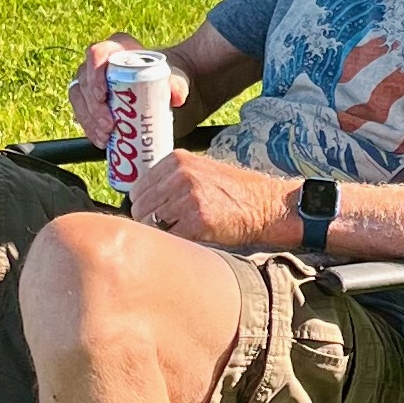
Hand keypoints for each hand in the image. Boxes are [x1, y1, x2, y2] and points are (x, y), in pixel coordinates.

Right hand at [68, 35, 189, 151]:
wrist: (169, 95)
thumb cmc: (171, 81)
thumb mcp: (178, 80)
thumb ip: (179, 84)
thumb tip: (177, 96)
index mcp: (118, 48)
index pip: (97, 53)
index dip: (95, 74)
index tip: (103, 96)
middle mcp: (100, 63)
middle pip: (86, 80)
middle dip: (93, 106)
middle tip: (109, 126)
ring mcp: (92, 82)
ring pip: (79, 98)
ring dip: (89, 119)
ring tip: (105, 137)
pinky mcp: (91, 101)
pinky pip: (82, 112)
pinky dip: (90, 128)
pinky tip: (101, 141)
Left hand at [130, 148, 294, 248]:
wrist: (265, 205)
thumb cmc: (233, 193)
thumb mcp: (201, 171)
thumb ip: (172, 178)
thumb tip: (141, 200)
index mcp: (177, 160)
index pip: (138, 188)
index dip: (145, 206)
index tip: (157, 215)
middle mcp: (180, 175)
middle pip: (140, 207)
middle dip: (150, 222)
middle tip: (170, 229)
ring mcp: (188, 197)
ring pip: (150, 223)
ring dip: (161, 234)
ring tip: (181, 233)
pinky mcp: (197, 220)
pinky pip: (169, 237)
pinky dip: (175, 243)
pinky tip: (191, 239)